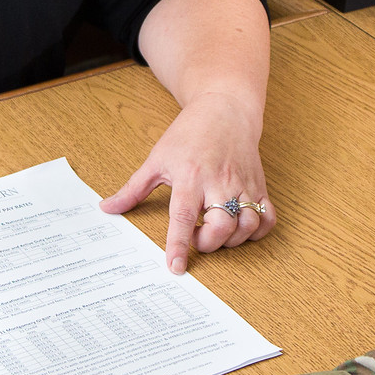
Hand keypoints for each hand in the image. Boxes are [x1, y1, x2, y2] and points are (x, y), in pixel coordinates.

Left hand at [101, 91, 273, 274]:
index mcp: (190, 177)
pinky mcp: (259, 186)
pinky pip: (267, 218)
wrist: (225, 108)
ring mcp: (242, 185)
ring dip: (232, 240)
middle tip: (196, 236)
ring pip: (247, 226)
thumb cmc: (190, 133)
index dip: (179, 245)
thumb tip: (107, 208)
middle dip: (208, 244)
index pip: (183, 218)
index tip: (176, 266)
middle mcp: (219, 183)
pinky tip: (241, 226)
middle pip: (221, 227)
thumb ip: (132, 189)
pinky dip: (257, 231)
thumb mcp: (156, 159)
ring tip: (216, 231)